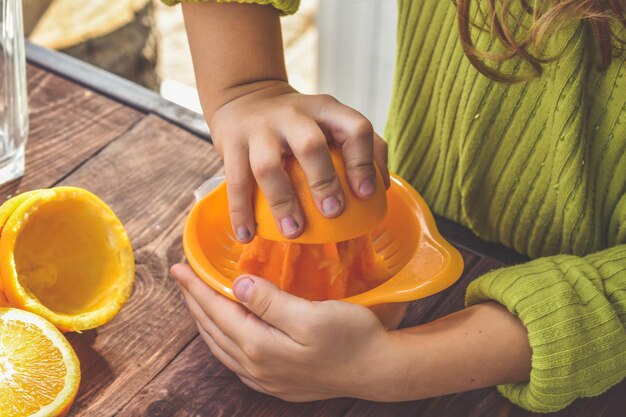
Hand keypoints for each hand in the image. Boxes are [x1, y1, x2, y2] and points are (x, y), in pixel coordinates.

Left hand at [170, 263, 395, 401]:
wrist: (378, 370)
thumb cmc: (351, 337)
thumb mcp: (311, 315)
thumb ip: (270, 301)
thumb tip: (238, 285)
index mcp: (259, 345)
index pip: (216, 311)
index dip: (195, 288)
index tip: (178, 268)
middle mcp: (255, 366)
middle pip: (213, 330)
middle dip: (194, 303)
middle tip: (182, 280)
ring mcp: (265, 378)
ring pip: (221, 347)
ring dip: (205, 323)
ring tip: (196, 302)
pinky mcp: (277, 383)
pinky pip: (235, 361)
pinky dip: (222, 341)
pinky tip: (225, 334)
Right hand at [209, 80, 390, 241]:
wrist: (245, 96)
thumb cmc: (298, 120)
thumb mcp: (328, 118)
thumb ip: (356, 143)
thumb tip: (381, 187)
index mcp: (326, 110)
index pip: (354, 127)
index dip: (364, 161)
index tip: (367, 194)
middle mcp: (293, 115)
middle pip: (311, 145)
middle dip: (324, 182)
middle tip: (333, 213)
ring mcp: (260, 128)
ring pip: (269, 164)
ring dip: (282, 201)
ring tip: (293, 232)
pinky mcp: (232, 142)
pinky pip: (235, 180)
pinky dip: (240, 211)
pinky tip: (247, 234)